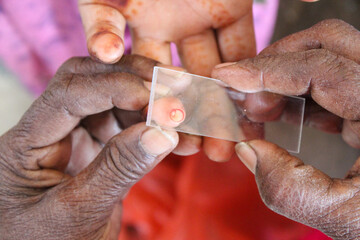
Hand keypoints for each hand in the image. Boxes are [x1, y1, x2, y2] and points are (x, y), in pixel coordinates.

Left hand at [0, 55, 178, 238]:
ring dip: (150, 101)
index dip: (115, 88)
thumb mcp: (79, 212)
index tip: (157, 98)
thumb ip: (118, 169)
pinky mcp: (97, 148)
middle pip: (89, 81)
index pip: (68, 94)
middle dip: (134, 78)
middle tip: (174, 85)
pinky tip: (179, 133)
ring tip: (184, 111)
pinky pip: (128, 126)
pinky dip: (154, 125)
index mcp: (26, 144)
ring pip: (114, 100)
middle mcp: (50, 130)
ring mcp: (75, 137)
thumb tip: (162, 131)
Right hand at [78, 0, 255, 160]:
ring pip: (211, 69)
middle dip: (188, 117)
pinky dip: (246, 72)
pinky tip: (247, 106)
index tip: (163, 139)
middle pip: (178, 80)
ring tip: (226, 143)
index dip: (150, 108)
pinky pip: (240, 43)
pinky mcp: (231, 6)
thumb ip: (101, 19)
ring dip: (219, 104)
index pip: (141, 74)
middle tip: (200, 151)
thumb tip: (102, 52)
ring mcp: (199, 17)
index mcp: (133, 21)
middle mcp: (165, 24)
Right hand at [213, 19, 359, 238]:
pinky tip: (286, 113)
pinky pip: (335, 80)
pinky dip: (302, 91)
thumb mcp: (346, 216)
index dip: (265, 70)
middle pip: (327, 42)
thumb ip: (290, 188)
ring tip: (261, 108)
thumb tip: (249, 150)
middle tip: (245, 94)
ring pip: (330, 55)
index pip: (319, 68)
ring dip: (285, 76)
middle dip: (275, 62)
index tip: (227, 76)